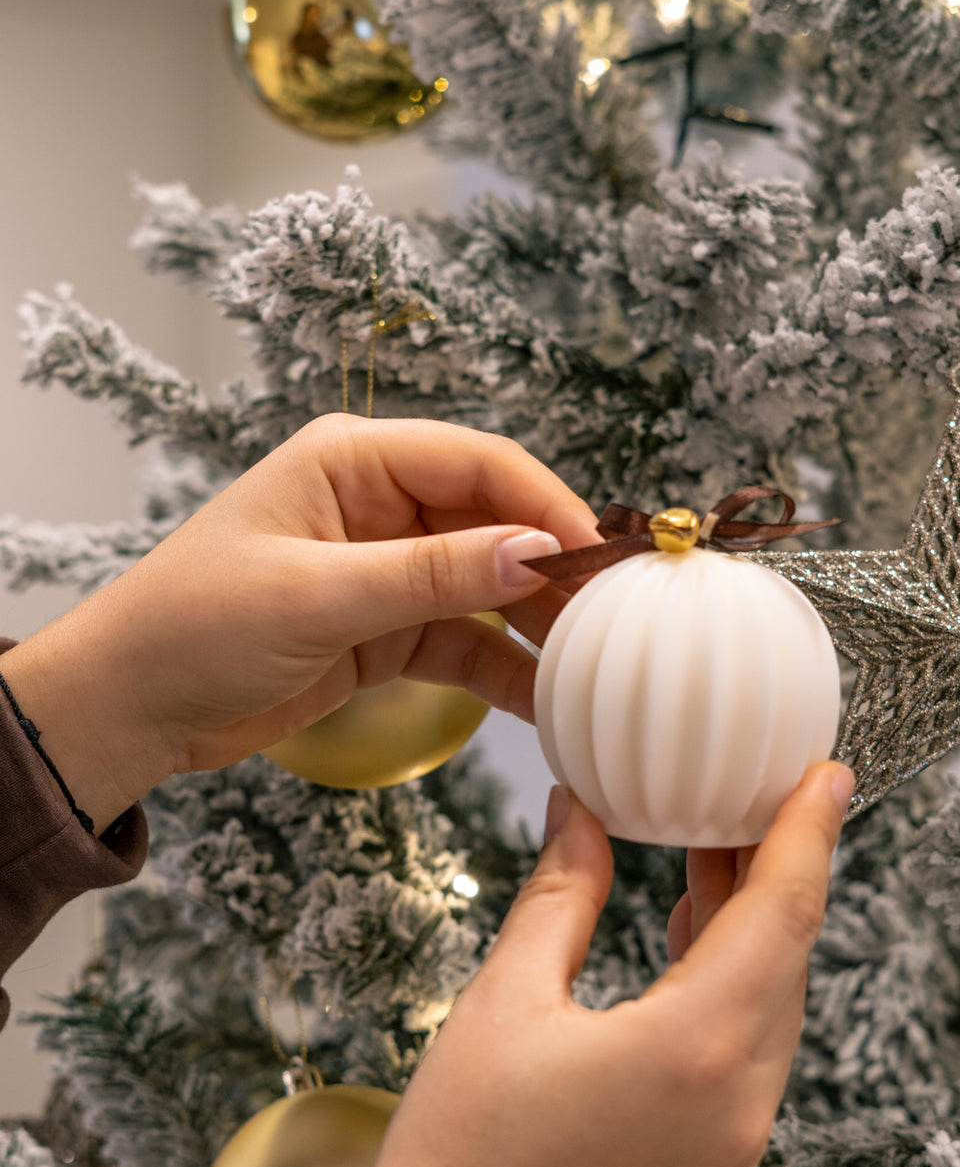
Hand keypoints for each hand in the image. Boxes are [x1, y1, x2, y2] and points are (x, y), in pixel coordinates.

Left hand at [0, 416, 597, 830]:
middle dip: (554, 569)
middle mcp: (379, 505)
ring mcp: (386, 570)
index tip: (599, 557)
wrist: (132, 706)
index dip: (546, 505)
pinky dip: (502, 670)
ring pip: (487, 588)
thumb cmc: (195, 624)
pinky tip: (548, 701)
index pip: (479, 462)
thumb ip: (431, 576)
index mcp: (354, 460)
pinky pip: (462, 642)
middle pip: (495, 523)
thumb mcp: (317, 596)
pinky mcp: (385, 631)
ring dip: (536, 624)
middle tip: (619, 616)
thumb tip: (535, 554)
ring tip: (599, 664)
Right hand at [341, 761, 854, 1166]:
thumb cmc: (461, 1157)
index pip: (783, 911)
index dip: (808, 830)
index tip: (826, 771)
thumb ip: (560, 893)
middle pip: (785, 955)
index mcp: (698, 1048)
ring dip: (749, 926)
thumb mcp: (505, 1001)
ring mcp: (731, 1143)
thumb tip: (578, 810)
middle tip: (750, 794)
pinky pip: (746, 1054)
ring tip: (710, 851)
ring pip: (769, 1005)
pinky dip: (730, 985)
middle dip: (774, 868)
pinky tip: (687, 940)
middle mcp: (739, 1101)